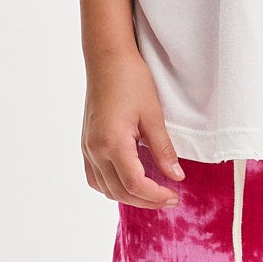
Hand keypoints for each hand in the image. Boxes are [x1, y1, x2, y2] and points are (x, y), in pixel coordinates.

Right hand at [82, 48, 186, 206]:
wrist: (107, 60)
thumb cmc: (131, 81)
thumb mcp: (153, 115)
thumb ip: (163, 150)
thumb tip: (176, 176)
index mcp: (112, 143)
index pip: (134, 184)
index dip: (156, 196)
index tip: (174, 196)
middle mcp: (95, 149)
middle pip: (119, 191)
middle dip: (145, 201)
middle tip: (168, 199)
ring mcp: (87, 147)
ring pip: (105, 188)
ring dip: (128, 196)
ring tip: (152, 193)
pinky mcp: (86, 143)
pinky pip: (95, 176)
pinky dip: (112, 186)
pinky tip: (128, 181)